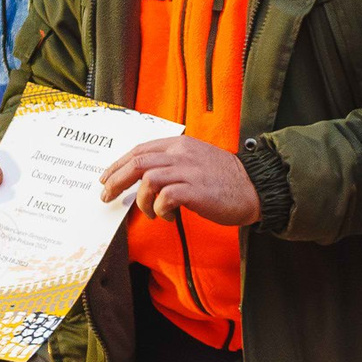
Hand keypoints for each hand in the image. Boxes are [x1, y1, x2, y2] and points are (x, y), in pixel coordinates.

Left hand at [99, 136, 260, 225]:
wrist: (254, 187)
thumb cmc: (224, 179)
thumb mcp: (195, 160)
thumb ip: (171, 162)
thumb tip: (143, 179)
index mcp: (179, 144)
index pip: (139, 150)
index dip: (118, 165)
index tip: (106, 178)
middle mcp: (181, 153)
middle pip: (137, 162)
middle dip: (116, 181)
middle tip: (106, 196)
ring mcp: (188, 171)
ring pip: (147, 179)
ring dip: (142, 200)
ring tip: (151, 213)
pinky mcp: (196, 190)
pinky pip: (165, 198)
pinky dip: (160, 209)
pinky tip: (168, 216)